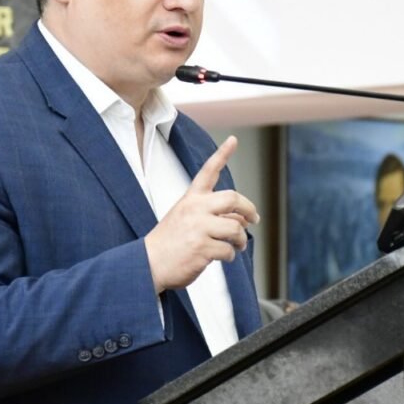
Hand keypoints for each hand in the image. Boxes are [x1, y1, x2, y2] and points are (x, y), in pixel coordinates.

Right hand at [145, 136, 259, 292]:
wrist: (148, 264)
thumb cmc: (169, 242)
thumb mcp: (185, 218)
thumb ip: (210, 214)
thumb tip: (242, 219)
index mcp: (190, 199)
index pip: (207, 171)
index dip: (222, 154)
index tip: (233, 140)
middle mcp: (195, 209)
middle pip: (233, 198)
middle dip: (249, 209)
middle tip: (254, 219)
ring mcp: (198, 228)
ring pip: (235, 227)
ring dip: (241, 239)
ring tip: (238, 245)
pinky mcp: (202, 247)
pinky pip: (229, 250)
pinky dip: (230, 255)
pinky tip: (223, 257)